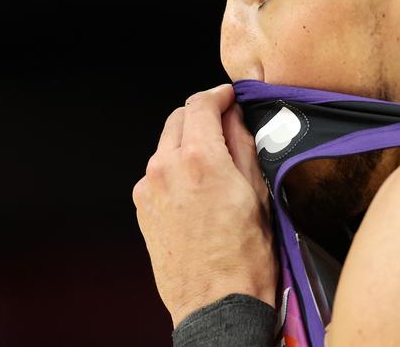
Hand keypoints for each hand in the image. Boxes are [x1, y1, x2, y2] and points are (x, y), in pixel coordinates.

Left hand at [132, 83, 278, 326]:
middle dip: (201, 116)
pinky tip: (196, 189)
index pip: (200, 104)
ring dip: (187, 143)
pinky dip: (174, 169)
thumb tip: (236, 120)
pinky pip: (157, 173)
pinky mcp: (142, 207)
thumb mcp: (257, 193)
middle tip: (224, 125)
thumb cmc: (243, 259)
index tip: (227, 97)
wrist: (216, 304)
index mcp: (198, 160)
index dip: (217, 95)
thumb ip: (243, 146)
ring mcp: (149, 189)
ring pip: (165, 146)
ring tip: (213, 164)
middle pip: (178, 119)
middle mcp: (166, 169)